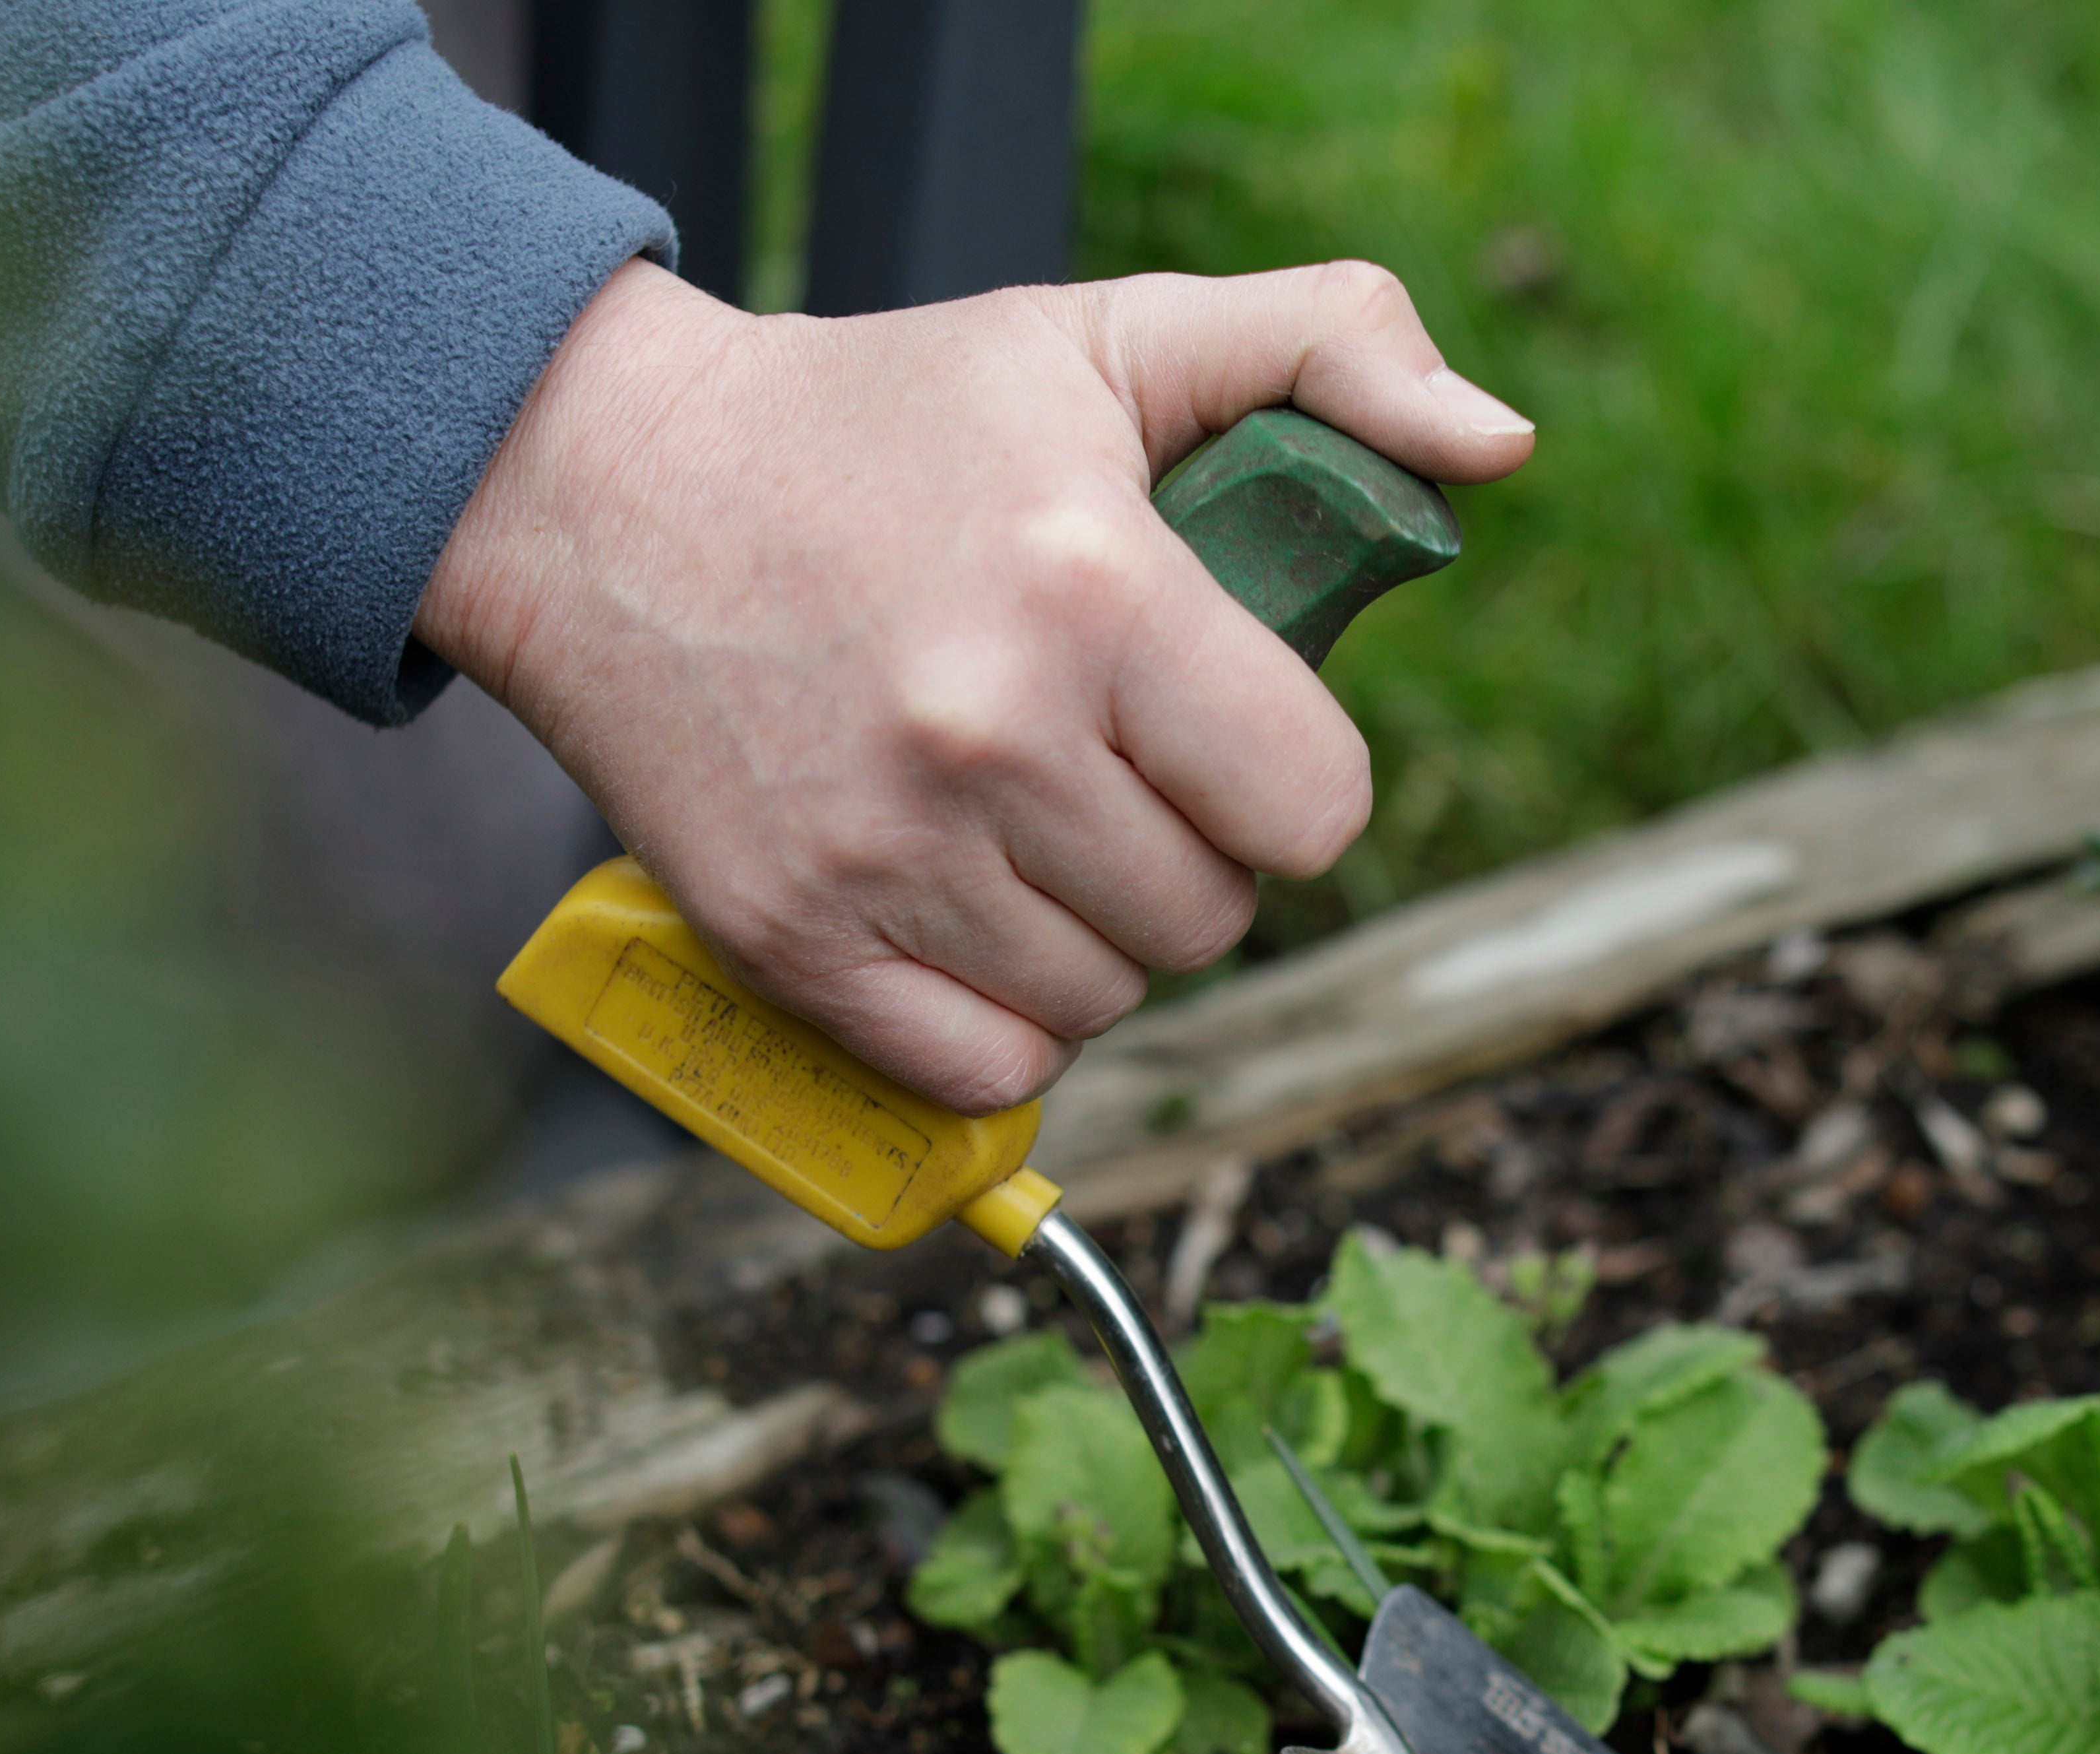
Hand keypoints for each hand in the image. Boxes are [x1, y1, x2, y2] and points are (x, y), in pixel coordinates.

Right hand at [416, 259, 1535, 1113]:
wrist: (601, 483)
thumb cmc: (884, 417)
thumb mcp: (1111, 336)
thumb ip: (1329, 350)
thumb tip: (1498, 444)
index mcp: (1095, 591)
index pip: (1315, 810)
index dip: (1289, 784)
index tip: (1222, 732)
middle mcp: (990, 734)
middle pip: (1211, 920)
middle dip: (1191, 858)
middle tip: (1111, 770)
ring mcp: (880, 851)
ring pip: (1103, 1001)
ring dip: (1093, 940)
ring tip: (1026, 825)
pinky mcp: (789, 937)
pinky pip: (985, 1070)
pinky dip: (999, 1023)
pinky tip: (966, 915)